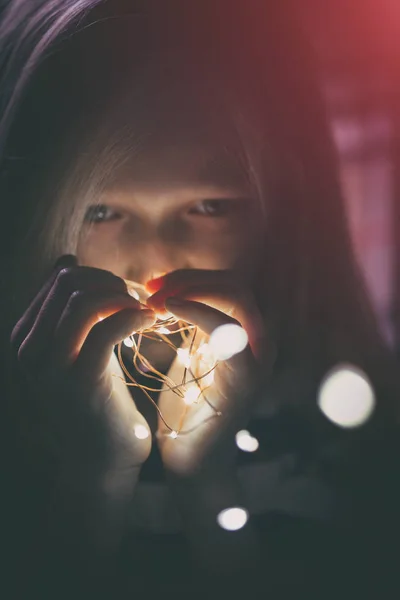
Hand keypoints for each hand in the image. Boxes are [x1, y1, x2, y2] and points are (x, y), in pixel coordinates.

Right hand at [11, 255, 156, 472]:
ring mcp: (50, 367)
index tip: (124, 292)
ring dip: (123, 298)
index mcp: (26, 338)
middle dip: (111, 283)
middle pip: (70, 283)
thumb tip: (66, 260)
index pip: (59, 279)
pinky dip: (134, 316)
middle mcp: (29, 350)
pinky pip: (107, 329)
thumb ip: (68, 310)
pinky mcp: (80, 382)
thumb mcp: (77, 349)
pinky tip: (150, 321)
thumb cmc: (95, 400)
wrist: (99, 461)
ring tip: (144, 312)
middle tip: (137, 300)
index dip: (98, 276)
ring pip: (85, 301)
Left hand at [146, 269, 275, 476]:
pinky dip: (196, 309)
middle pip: (235, 283)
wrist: (190, 459)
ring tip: (156, 302)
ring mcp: (258, 358)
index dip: (190, 277)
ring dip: (192, 290)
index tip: (151, 286)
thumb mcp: (188, 354)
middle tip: (152, 291)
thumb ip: (190, 324)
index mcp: (245, 335)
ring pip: (237, 296)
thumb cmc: (184, 408)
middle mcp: (259, 342)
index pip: (227, 284)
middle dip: (190, 279)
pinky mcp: (246, 376)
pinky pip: (225, 327)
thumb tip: (170, 289)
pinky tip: (167, 311)